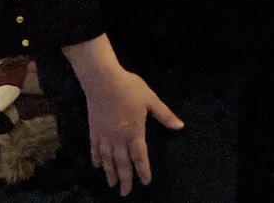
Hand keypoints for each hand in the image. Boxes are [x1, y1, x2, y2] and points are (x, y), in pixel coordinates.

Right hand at [64, 35, 181, 195]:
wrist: (102, 81)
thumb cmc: (130, 89)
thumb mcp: (151, 100)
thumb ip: (165, 115)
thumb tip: (180, 127)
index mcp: (134, 132)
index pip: (140, 156)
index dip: (143, 170)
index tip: (145, 182)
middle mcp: (118, 138)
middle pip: (122, 163)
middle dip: (125, 178)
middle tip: (125, 193)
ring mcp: (104, 135)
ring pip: (107, 159)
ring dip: (110, 173)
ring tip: (112, 184)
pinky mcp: (93, 130)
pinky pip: (95, 149)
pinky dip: (97, 158)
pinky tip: (97, 166)